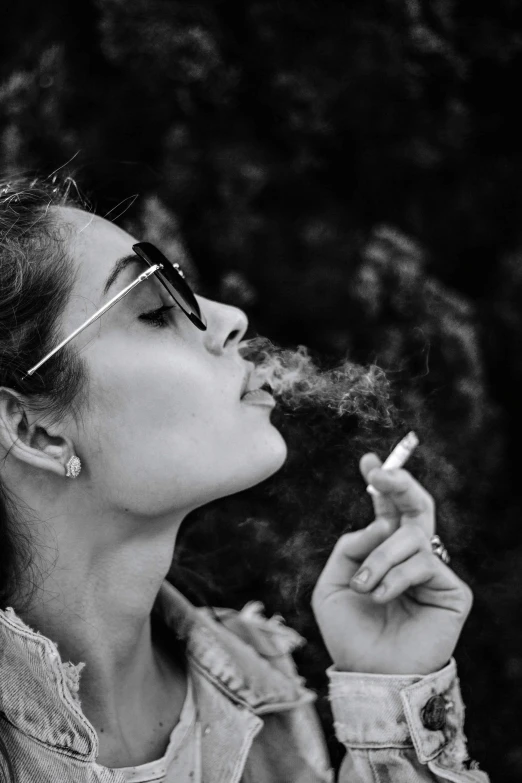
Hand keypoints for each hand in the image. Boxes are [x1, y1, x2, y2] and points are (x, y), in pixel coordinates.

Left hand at [311, 453, 472, 674]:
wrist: (369, 674)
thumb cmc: (350, 634)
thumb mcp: (332, 584)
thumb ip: (350, 547)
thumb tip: (378, 523)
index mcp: (382, 553)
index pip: (387, 510)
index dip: (382, 484)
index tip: (369, 462)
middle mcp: (410, 557)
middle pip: (416, 507)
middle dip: (399, 483)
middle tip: (380, 472)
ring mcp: (432, 573)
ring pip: (410, 536)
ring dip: (380, 558)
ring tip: (365, 587)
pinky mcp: (452, 590)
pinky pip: (422, 563)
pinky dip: (395, 577)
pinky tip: (382, 597)